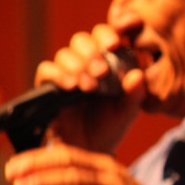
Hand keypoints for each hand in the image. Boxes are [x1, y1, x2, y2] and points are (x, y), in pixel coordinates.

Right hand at [34, 24, 145, 153]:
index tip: (115, 44)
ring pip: (65, 54)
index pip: (105, 36)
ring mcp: (66, 73)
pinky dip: (58, 75)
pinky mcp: (48, 86)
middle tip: (102, 72)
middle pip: (81, 40)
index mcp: (108, 61)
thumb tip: (138, 74)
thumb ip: (136, 93)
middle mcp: (86, 62)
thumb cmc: (112, 126)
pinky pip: (46, 70)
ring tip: (90, 87)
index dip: (108, 34)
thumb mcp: (128, 111)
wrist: (89, 151)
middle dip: (92, 52)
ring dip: (77, 65)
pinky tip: (71, 87)